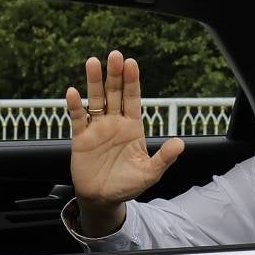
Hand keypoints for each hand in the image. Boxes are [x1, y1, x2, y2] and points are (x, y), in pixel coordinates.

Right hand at [65, 50, 184, 232]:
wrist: (103, 199)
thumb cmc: (127, 185)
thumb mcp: (150, 173)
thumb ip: (163, 158)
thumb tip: (180, 144)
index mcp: (133, 127)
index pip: (133, 99)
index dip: (132, 81)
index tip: (131, 63)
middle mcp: (115, 122)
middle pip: (114, 93)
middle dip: (115, 75)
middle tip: (115, 55)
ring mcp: (97, 128)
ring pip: (95, 99)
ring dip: (94, 82)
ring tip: (93, 62)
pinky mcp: (81, 138)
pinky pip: (78, 118)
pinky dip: (75, 105)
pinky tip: (73, 92)